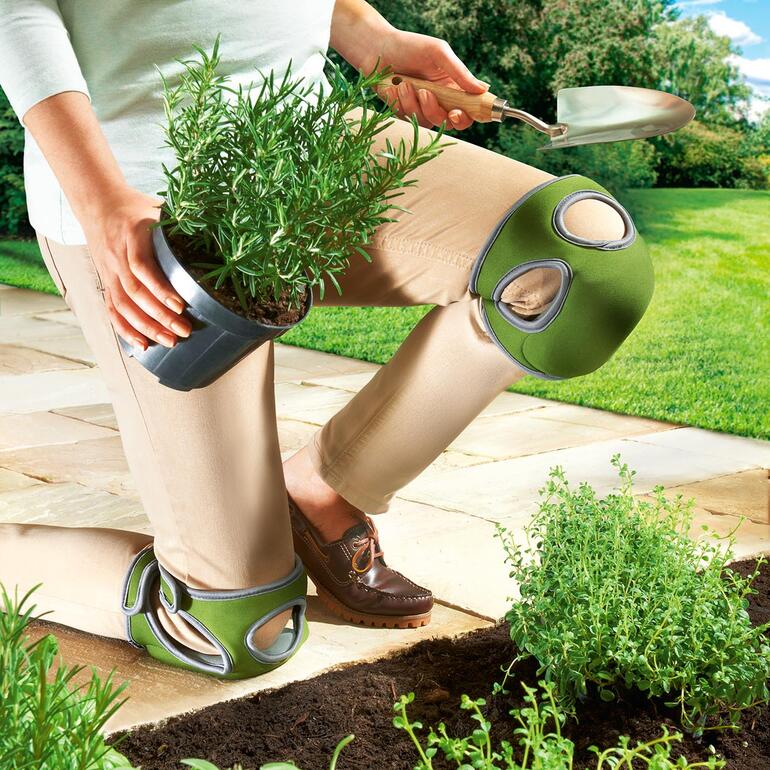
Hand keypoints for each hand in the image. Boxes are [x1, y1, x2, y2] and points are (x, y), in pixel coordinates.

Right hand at [82, 187, 191, 350]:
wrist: (100, 203)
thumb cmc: (138, 208)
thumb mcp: (160, 209)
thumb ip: (182, 225)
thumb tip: (220, 237)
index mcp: (133, 235)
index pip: (142, 266)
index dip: (161, 289)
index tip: (181, 306)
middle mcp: (117, 255)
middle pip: (135, 291)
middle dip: (159, 315)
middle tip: (183, 331)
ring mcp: (109, 270)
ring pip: (123, 305)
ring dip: (146, 327)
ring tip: (169, 341)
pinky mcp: (106, 282)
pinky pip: (112, 309)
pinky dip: (125, 329)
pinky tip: (142, 344)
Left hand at [364, 29, 488, 129]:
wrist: (377, 49)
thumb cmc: (410, 47)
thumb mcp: (438, 53)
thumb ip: (460, 72)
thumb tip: (483, 89)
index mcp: (454, 87)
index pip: (469, 111)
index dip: (468, 117)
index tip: (458, 112)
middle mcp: (441, 101)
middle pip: (450, 123)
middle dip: (438, 112)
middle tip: (427, 94)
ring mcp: (423, 109)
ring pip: (428, 122)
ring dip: (415, 103)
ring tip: (406, 84)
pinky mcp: (405, 114)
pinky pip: (409, 119)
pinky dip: (401, 103)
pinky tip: (395, 87)